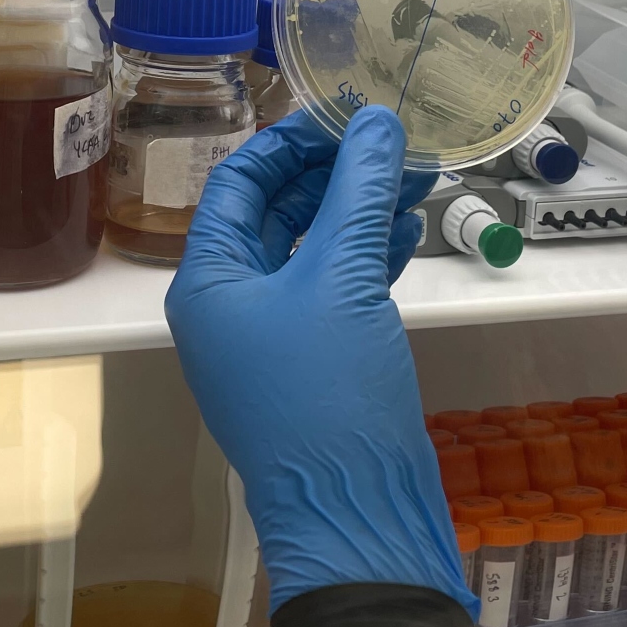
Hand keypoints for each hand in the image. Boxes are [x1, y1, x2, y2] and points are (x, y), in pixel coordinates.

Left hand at [165, 106, 474, 614]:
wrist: (356, 512)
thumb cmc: (326, 395)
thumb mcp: (342, 279)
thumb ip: (357, 192)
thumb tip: (377, 122)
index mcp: (208, 281)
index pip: (238, 183)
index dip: (290, 141)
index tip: (348, 114)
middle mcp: (231, 304)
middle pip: (278, 212)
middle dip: (336, 172)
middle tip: (394, 139)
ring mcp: (274, 337)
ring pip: (315, 250)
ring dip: (361, 209)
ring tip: (418, 173)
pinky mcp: (318, 362)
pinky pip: (338, 288)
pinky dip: (371, 254)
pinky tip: (411, 227)